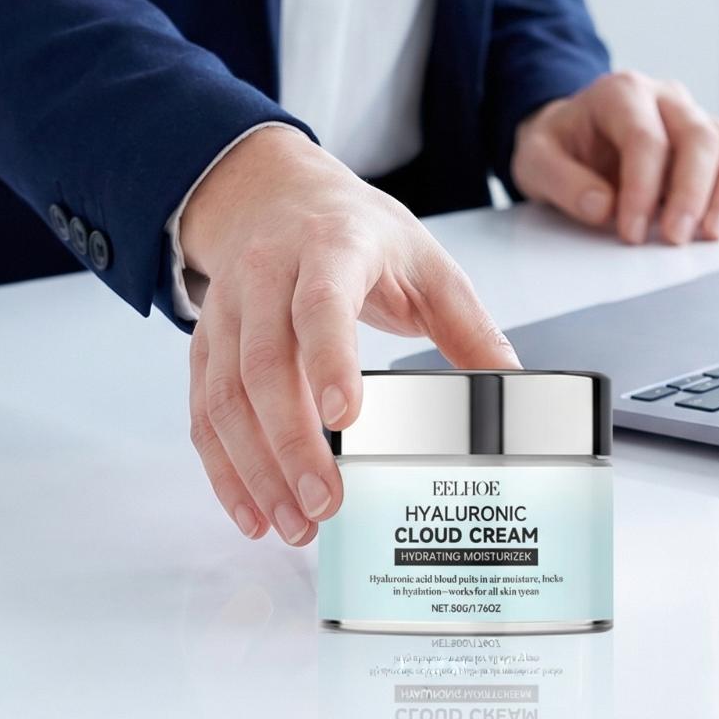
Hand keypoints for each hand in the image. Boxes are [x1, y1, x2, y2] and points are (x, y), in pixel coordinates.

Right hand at [179, 129, 518, 544]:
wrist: (274, 192)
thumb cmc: (356, 230)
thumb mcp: (425, 261)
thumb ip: (470, 327)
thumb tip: (515, 391)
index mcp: (333, 247)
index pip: (322, 303)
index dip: (328, 358)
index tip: (344, 417)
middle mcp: (269, 275)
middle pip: (266, 363)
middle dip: (291, 443)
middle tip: (326, 504)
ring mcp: (229, 309)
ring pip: (226, 395)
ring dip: (255, 469)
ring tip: (295, 525)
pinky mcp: (206, 341)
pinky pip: (203, 411)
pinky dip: (223, 469)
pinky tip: (253, 512)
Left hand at [511, 71, 718, 245]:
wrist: (572, 134)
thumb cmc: (559, 146)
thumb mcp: (536, 160)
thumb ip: (562, 180)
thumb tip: (603, 206)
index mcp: (620, 93)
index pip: (645, 137)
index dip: (642, 188)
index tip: (631, 232)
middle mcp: (665, 98)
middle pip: (698, 136)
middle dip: (692, 192)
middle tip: (677, 238)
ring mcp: (694, 117)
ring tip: (715, 235)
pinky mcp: (713, 142)